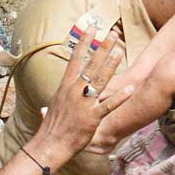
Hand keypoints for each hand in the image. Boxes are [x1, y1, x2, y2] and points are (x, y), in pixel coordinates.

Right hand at [40, 29, 129, 152]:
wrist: (49, 146)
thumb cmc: (50, 131)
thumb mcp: (50, 114)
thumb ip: (50, 107)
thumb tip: (44, 109)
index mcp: (65, 87)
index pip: (75, 59)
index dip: (84, 43)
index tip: (91, 29)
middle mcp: (74, 91)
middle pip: (91, 65)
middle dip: (102, 48)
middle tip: (113, 34)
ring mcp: (84, 103)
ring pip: (100, 80)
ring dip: (111, 65)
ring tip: (120, 51)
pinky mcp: (92, 117)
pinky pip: (108, 105)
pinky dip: (120, 97)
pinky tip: (130, 89)